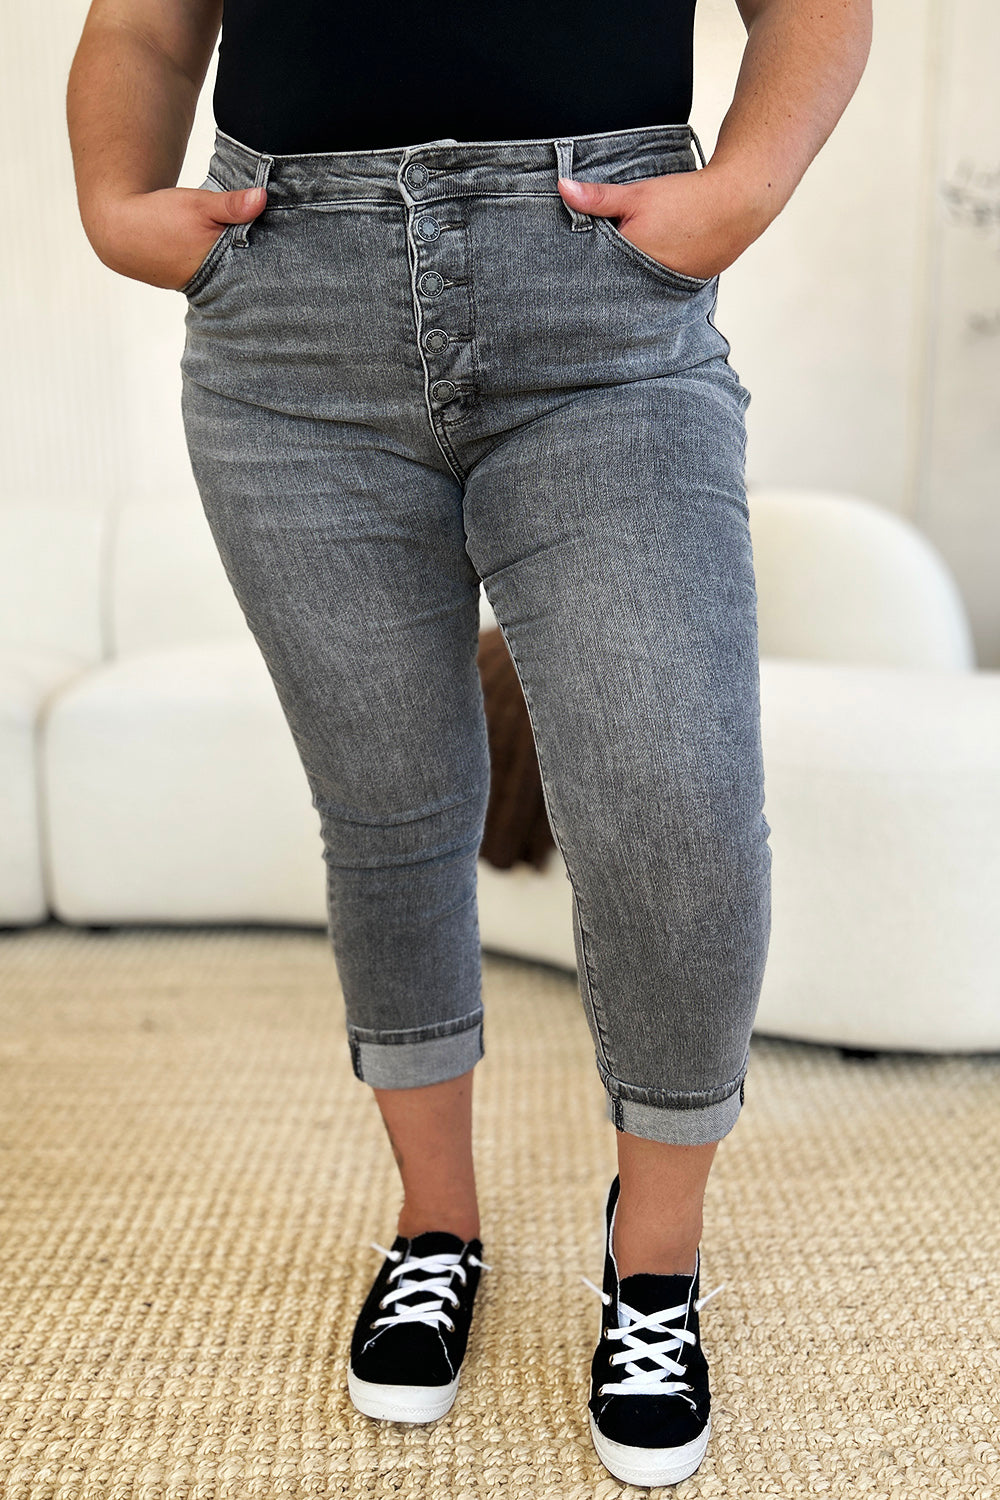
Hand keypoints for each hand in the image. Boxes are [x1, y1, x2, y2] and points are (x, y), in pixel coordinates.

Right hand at [94, 184, 267, 291]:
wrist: (119, 232)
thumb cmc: (158, 217)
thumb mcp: (198, 204)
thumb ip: (232, 205)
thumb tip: (263, 197)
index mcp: (219, 266)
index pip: (259, 268)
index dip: (275, 257)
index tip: (290, 252)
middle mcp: (213, 283)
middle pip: (249, 274)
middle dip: (263, 264)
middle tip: (284, 258)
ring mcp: (202, 287)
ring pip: (234, 277)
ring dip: (244, 266)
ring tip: (266, 259)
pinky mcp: (193, 284)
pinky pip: (220, 278)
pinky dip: (228, 268)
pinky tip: (236, 260)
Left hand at [557, 165, 764, 280]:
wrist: (738, 203)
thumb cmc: (686, 199)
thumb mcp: (637, 194)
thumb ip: (598, 197)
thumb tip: (561, 187)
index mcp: (628, 263)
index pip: (593, 272)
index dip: (582, 266)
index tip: (567, 266)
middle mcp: (646, 284)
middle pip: (614, 283)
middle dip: (603, 276)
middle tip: (585, 275)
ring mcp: (666, 290)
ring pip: (635, 287)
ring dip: (628, 280)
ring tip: (620, 272)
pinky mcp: (683, 288)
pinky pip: (656, 288)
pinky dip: (649, 279)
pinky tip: (647, 270)